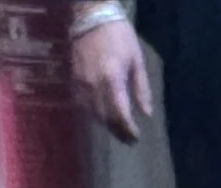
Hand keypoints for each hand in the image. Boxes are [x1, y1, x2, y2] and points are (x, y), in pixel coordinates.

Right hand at [72, 15, 152, 137]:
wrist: (91, 15)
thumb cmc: (119, 35)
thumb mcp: (136, 60)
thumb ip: (141, 89)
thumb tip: (146, 114)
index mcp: (112, 79)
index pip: (120, 115)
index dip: (128, 130)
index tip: (136, 138)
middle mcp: (95, 85)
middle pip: (106, 119)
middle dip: (118, 132)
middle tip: (129, 140)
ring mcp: (82, 84)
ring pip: (94, 115)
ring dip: (106, 125)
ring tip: (117, 130)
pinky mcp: (74, 81)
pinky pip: (83, 105)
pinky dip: (94, 114)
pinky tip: (103, 116)